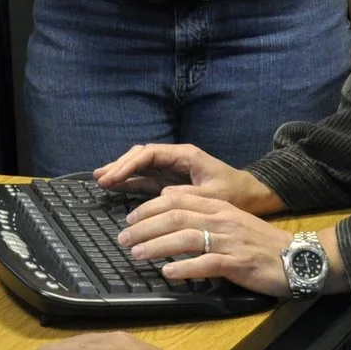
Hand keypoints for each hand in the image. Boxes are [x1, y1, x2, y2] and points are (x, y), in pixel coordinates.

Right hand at [96, 142, 278, 213]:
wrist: (250, 196)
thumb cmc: (235, 193)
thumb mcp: (213, 196)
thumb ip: (188, 195)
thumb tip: (161, 194)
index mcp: (186, 155)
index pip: (149, 153)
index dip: (128, 164)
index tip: (113, 176)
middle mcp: (176, 158)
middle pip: (140, 156)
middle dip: (119, 165)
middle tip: (100, 178)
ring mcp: (172, 169)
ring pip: (140, 166)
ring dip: (121, 172)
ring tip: (100, 180)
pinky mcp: (171, 181)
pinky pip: (146, 178)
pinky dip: (130, 182)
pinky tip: (115, 187)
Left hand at [117, 189, 303, 298]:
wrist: (299, 258)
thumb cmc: (263, 244)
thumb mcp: (233, 222)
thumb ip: (205, 216)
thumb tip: (173, 211)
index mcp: (219, 207)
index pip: (176, 200)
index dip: (148, 208)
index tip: (129, 219)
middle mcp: (222, 219)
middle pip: (175, 216)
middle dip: (144, 227)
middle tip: (123, 239)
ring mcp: (230, 241)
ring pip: (185, 238)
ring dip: (156, 246)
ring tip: (136, 254)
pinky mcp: (237, 264)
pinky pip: (206, 264)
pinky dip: (184, 268)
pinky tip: (167, 274)